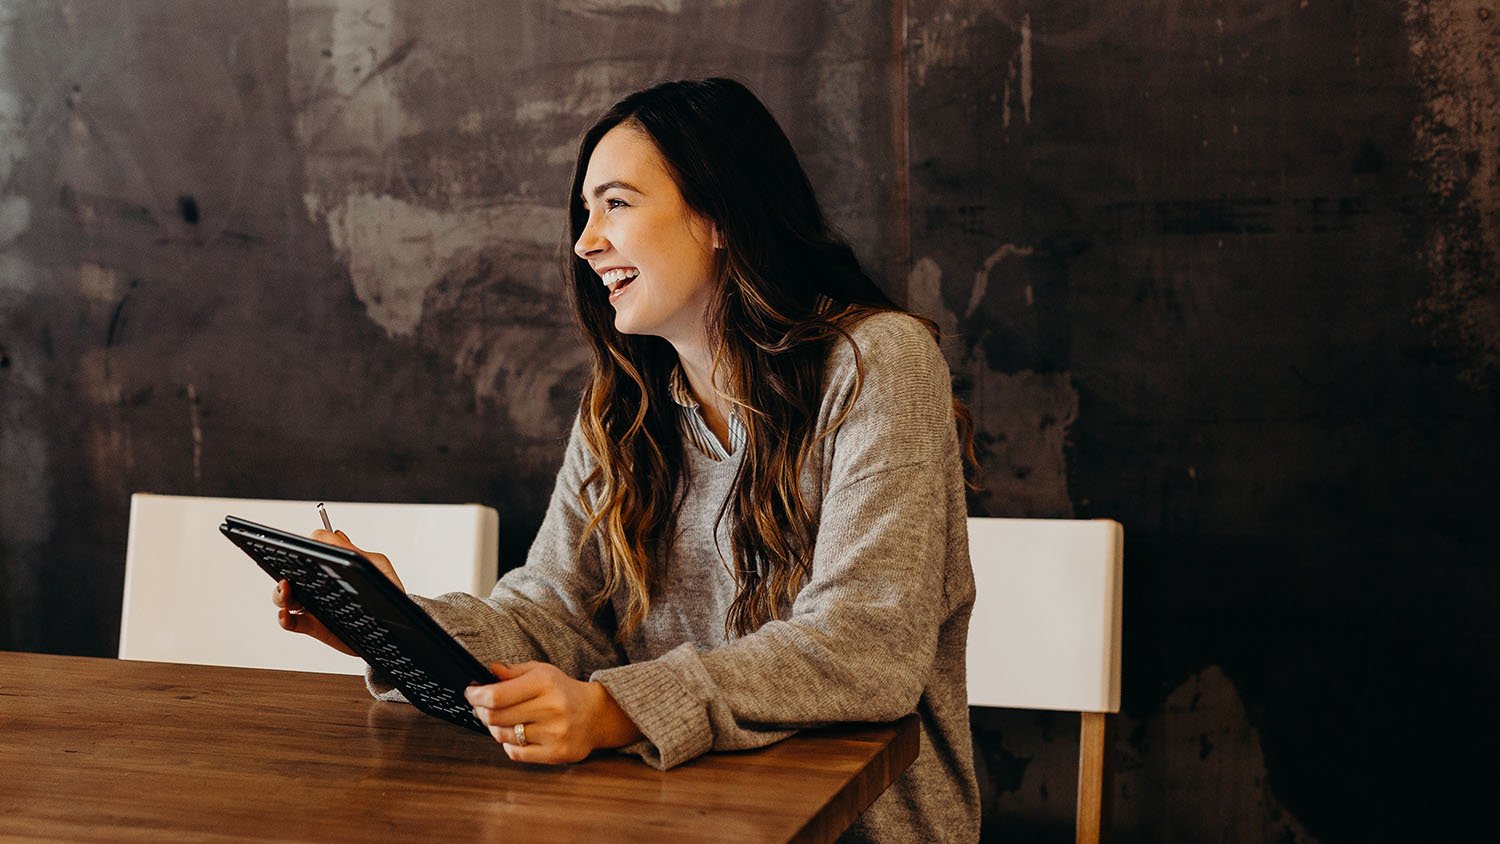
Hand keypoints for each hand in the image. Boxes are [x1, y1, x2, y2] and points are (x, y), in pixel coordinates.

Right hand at [271, 529, 405, 655]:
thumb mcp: (377, 565)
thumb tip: (334, 534)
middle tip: (287, 575)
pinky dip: (284, 618)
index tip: (300, 551)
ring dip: (280, 594)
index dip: (301, 550)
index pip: (309, 554)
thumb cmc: (389, 590)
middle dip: (282, 572)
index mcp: (333, 567)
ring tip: (286, 591)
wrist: (398, 623)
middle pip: (290, 574)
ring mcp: (315, 605)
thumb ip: (355, 551)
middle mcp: (320, 584)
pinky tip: (286, 614)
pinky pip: (291, 622)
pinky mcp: (314, 626)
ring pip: (286, 598)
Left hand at [464, 661, 643, 763]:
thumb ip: (514, 672)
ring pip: (503, 736)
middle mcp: (551, 708)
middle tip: (480, 708)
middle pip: (495, 717)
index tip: (471, 694)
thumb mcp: (542, 672)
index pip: (497, 695)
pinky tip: (515, 735)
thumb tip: (490, 671)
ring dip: (494, 728)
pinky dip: (509, 744)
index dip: (476, 696)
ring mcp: (554, 733)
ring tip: (500, 721)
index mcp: (545, 683)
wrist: (596, 715)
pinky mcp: (556, 753)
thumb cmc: (563, 691)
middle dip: (481, 712)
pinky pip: (516, 753)